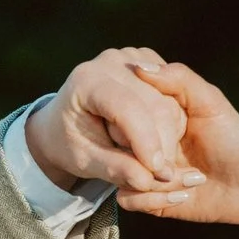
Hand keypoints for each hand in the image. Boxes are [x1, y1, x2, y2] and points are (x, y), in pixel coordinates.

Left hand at [25, 47, 197, 194]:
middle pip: (154, 106)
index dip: (145, 140)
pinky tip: (153, 138)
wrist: (63, 123)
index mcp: (86, 80)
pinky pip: (174, 97)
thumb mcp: (85, 162)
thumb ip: (115, 169)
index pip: (126, 107)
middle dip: (161, 145)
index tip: (157, 171)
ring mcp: (133, 57)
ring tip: (145, 156)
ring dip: (167, 138)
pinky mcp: (150, 62)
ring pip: (170, 104)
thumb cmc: (70, 143)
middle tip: (158, 176)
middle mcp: (111, 61)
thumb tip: (147, 180)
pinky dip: (171, 125)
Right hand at [114, 62, 238, 222]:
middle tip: (184, 156)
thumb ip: (178, 79)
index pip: (120, 108)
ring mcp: (136, 167)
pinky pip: (126, 198)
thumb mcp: (210, 102)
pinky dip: (157, 199)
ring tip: (192, 178)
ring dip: (161, 181)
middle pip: (113, 141)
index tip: (180, 128)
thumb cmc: (233, 139)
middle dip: (152, 154)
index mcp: (148, 112)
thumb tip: (139, 66)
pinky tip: (185, 196)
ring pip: (119, 172)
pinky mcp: (141, 197)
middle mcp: (137, 139)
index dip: (142, 120)